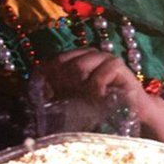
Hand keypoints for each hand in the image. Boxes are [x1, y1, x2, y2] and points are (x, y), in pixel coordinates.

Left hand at [37, 48, 163, 143]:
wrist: (128, 110)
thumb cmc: (98, 106)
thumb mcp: (73, 100)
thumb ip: (56, 92)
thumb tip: (35, 93)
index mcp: (73, 58)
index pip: (51, 60)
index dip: (47, 77)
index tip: (49, 95)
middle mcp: (87, 53)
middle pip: (62, 62)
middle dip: (63, 83)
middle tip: (70, 99)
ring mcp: (102, 57)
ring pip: (79, 65)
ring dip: (79, 86)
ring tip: (84, 100)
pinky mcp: (117, 64)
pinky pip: (100, 74)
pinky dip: (97, 88)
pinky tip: (99, 98)